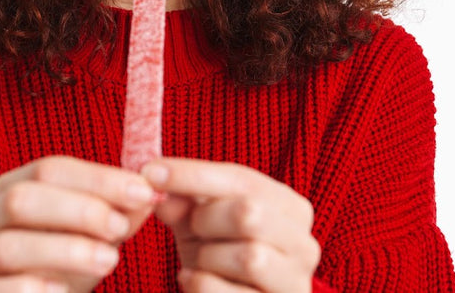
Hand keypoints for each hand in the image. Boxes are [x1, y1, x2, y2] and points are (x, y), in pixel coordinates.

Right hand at [0, 156, 157, 292]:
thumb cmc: (69, 264)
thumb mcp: (98, 233)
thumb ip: (120, 211)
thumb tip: (149, 191)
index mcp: (13, 188)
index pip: (50, 170)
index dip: (98, 179)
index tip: (143, 191)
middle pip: (20, 200)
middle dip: (78, 210)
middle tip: (120, 227)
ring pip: (8, 247)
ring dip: (64, 250)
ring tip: (109, 261)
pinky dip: (29, 289)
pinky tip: (63, 291)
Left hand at [144, 158, 320, 292]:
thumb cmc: (219, 256)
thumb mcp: (201, 222)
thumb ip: (183, 200)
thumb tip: (156, 181)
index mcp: (289, 207)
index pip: (242, 179)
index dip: (193, 174)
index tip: (151, 172)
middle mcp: (303, 243)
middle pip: (251, 214)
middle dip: (206, 220)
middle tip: (192, 228)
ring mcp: (295, 282)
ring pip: (249, 256)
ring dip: (207, 256)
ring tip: (198, 260)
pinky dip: (200, 284)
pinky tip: (192, 280)